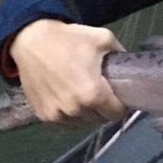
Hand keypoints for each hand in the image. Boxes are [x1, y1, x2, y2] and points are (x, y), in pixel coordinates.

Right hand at [10, 19, 127, 126]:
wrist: (32, 41)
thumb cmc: (69, 39)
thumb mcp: (103, 39)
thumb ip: (121, 54)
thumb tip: (130, 67)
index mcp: (93, 94)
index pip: (116, 114)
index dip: (120, 104)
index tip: (117, 95)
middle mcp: (76, 109)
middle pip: (100, 119)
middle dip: (103, 108)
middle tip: (100, 91)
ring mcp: (57, 114)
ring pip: (82, 123)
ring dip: (87, 113)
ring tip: (83, 94)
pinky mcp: (43, 115)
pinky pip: (65, 122)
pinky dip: (70, 114)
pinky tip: (69, 98)